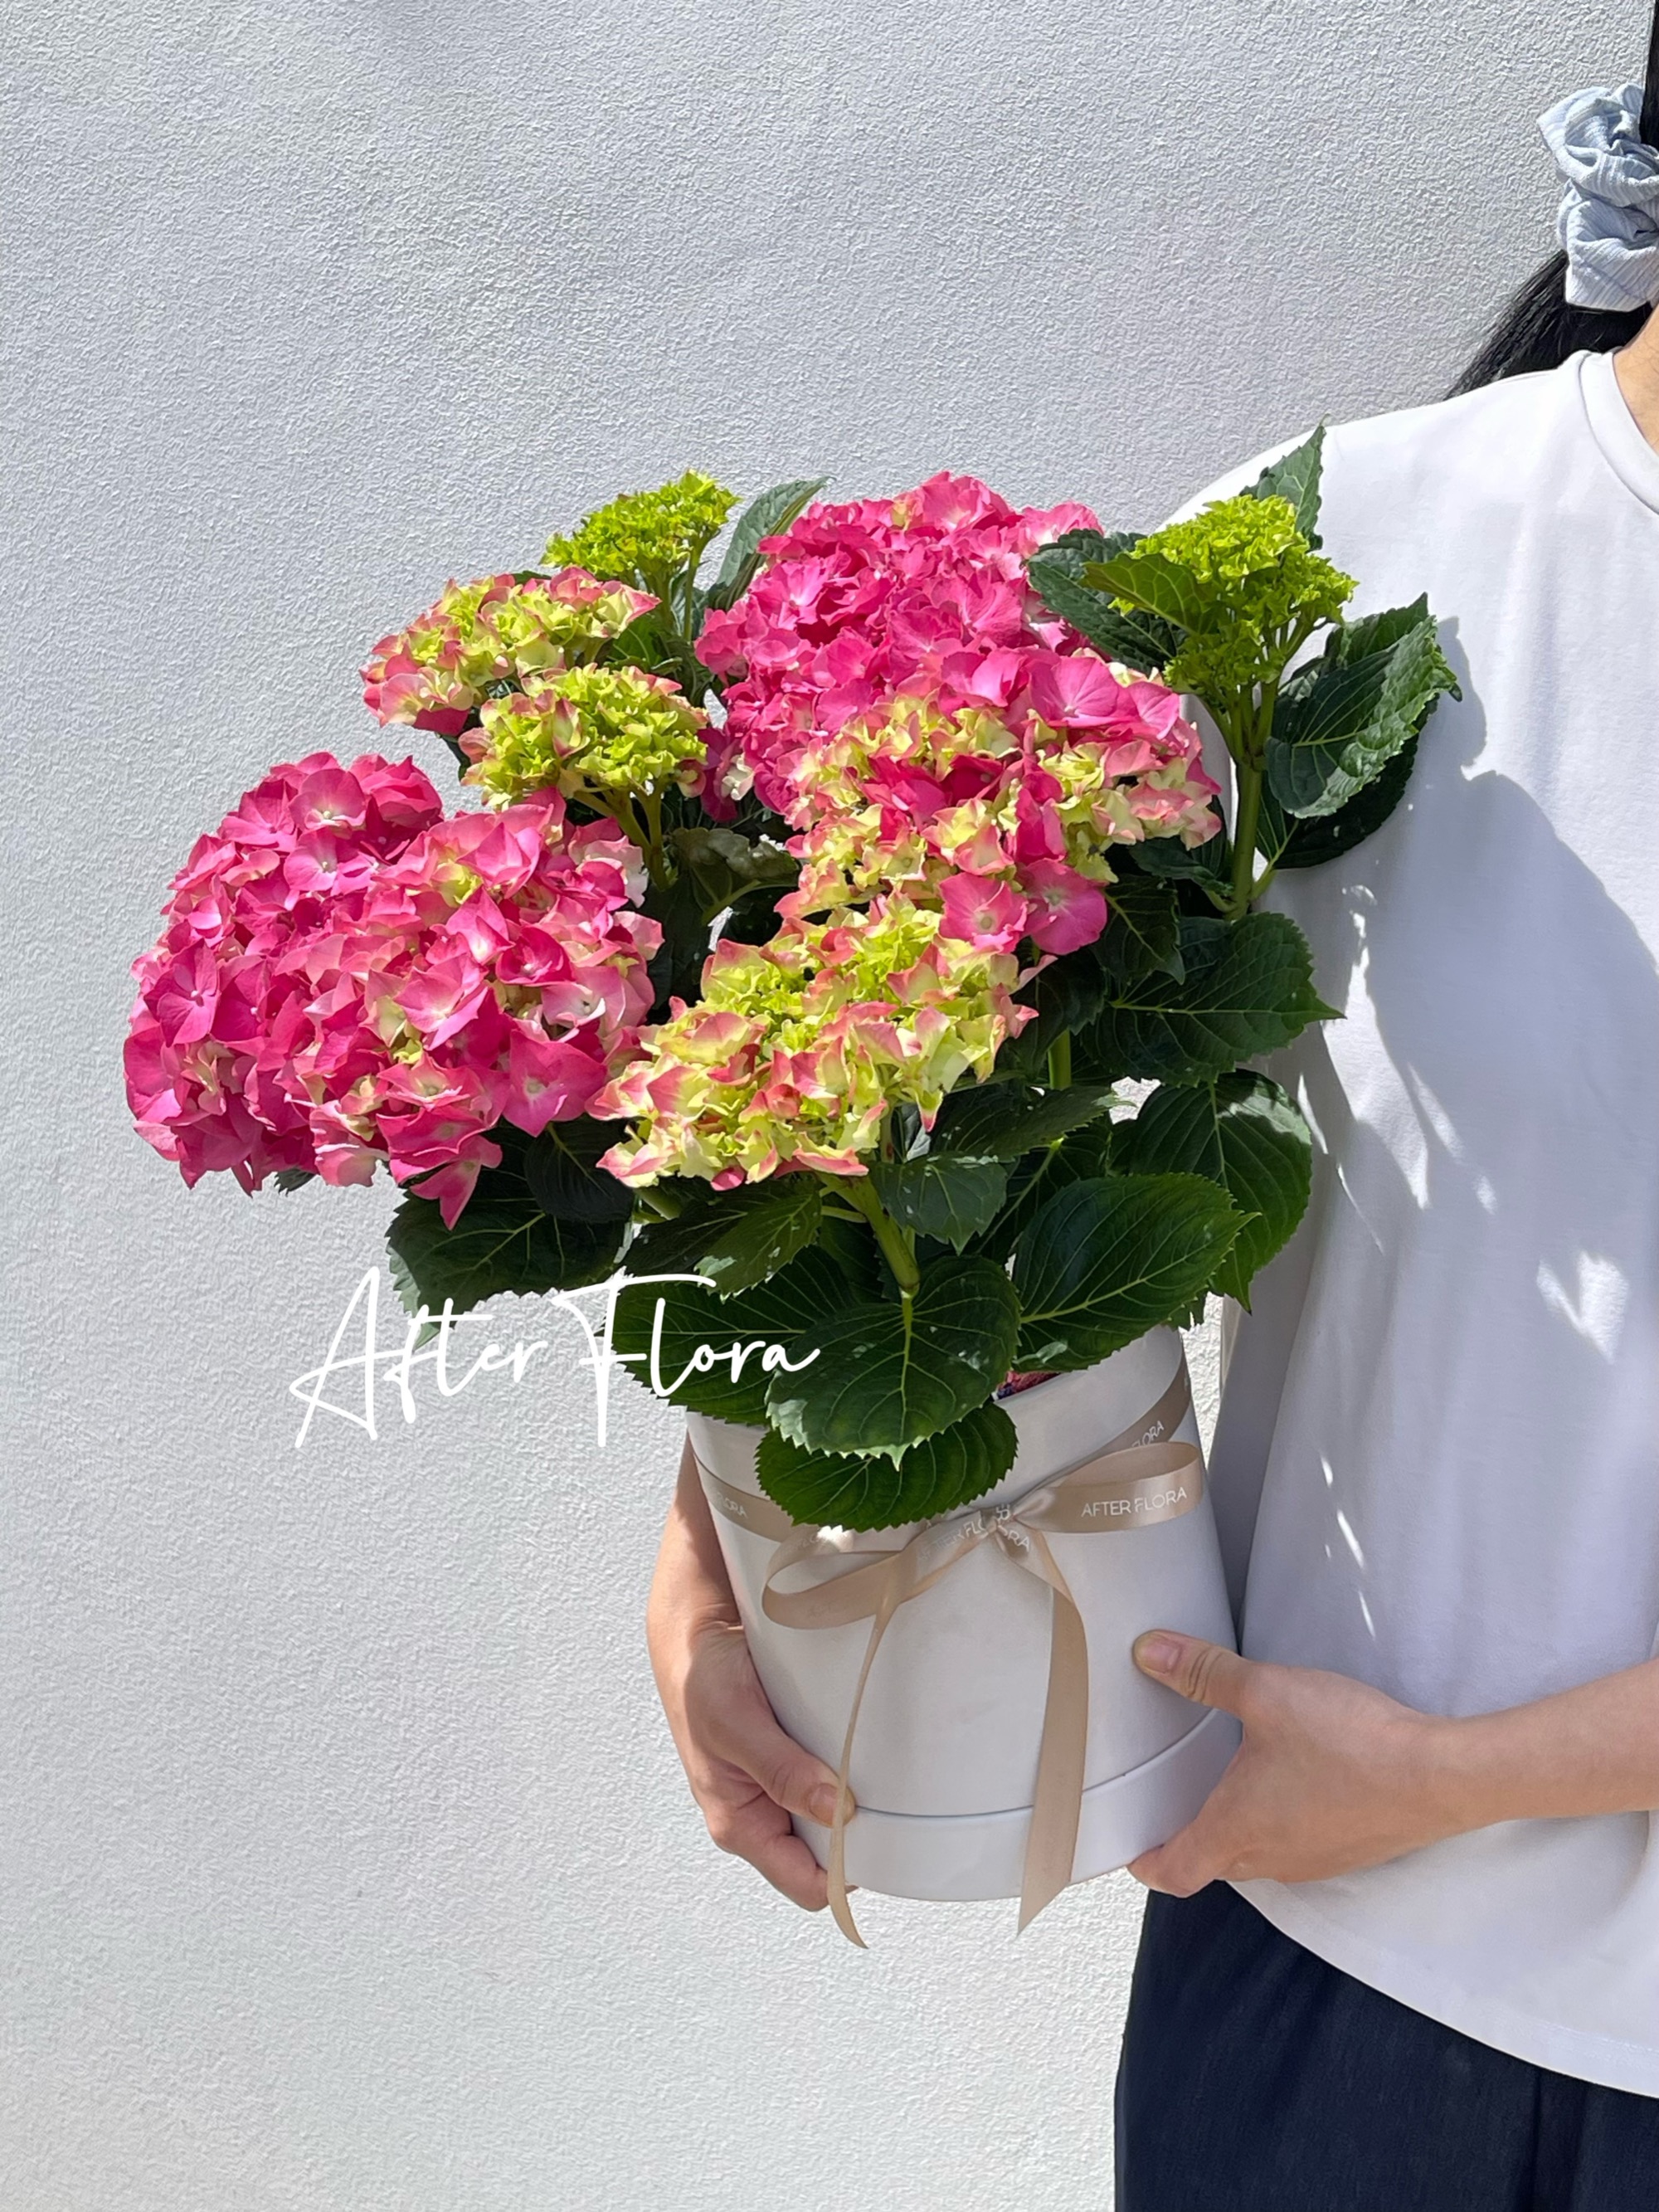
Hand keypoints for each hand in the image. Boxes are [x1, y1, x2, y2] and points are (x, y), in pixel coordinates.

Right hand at [647, 1439, 848, 1911]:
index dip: (848, 1871)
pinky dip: (852, 1765)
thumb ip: (781, 1771)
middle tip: (900, 1798)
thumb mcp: (736, 1724)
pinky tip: (871, 1743)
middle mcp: (763, 1815)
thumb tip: (835, 1812)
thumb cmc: (702, 1680)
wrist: (694, 1630)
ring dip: (859, 1796)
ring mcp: (779, 1787)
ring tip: (891, 1768)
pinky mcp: (793, 1757)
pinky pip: (831, 1777)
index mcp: (742, 1825)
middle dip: (862, 1834)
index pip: (809, 1884)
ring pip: (833, 1814)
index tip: (887, 1841)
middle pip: (828, 1853)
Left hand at [1126, 1631, 1459, 1893]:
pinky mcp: (1350, 1848)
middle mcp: (1272, 1859)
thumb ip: (1204, 1672)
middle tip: (1172, 1797)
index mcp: (1236, 1832)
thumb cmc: (1349, 1743)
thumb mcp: (1265, 1693)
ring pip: (1258, 1855)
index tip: (1131, 1847)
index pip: (1173, 1871)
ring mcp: (1315, 1860)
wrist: (1439, 1776)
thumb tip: (1150, 1653)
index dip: (1145, 1861)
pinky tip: (1292, 1777)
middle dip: (1188, 1836)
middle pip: (1213, 1863)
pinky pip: (1298, 1844)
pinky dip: (1280, 1820)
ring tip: (1228, 1778)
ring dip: (1237, 1826)